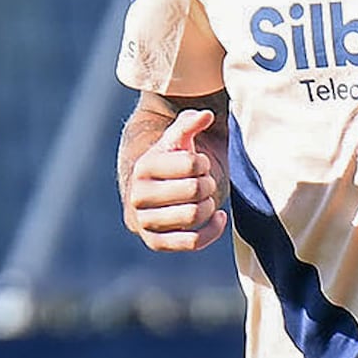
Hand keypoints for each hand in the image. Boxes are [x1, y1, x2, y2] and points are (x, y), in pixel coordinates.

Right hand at [122, 106, 224, 251]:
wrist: (153, 191)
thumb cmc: (171, 161)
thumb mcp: (177, 139)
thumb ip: (190, 123)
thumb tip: (206, 115)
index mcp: (143, 167)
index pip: (190, 164)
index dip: (204, 162)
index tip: (199, 163)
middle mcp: (138, 196)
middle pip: (194, 190)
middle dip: (208, 183)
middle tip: (205, 181)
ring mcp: (145, 221)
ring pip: (193, 215)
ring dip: (209, 204)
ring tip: (208, 197)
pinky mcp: (155, 243)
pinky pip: (192, 242)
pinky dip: (212, 230)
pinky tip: (219, 216)